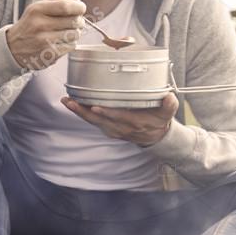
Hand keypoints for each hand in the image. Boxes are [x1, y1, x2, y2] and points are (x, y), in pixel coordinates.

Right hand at [5, 0, 85, 69]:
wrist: (13, 47)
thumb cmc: (30, 25)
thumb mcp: (37, 7)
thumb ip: (58, 0)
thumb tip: (78, 3)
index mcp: (37, 10)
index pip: (66, 6)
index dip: (78, 7)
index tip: (81, 8)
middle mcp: (40, 25)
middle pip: (74, 21)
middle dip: (79, 21)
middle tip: (74, 22)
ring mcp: (45, 41)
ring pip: (75, 34)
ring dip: (74, 33)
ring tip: (65, 33)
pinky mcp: (50, 54)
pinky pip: (71, 46)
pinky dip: (69, 44)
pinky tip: (59, 42)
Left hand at [60, 91, 179, 146]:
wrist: (155, 137)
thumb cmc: (159, 121)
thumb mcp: (167, 114)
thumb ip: (169, 105)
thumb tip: (169, 97)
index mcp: (134, 123)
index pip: (118, 118)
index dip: (107, 113)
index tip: (96, 107)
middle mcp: (120, 128)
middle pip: (98, 120)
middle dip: (83, 112)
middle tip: (70, 102)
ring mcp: (112, 129)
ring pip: (92, 122)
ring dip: (79, 112)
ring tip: (66, 101)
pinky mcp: (107, 128)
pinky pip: (92, 122)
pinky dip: (82, 113)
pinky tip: (73, 103)